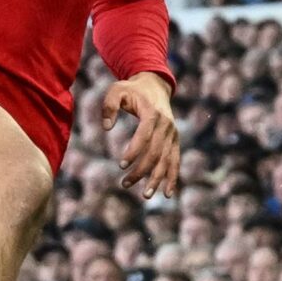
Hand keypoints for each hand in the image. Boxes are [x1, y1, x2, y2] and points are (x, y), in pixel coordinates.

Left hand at [104, 73, 179, 198]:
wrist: (155, 85)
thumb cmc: (132, 89)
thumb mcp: (116, 90)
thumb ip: (109, 106)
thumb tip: (107, 128)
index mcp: (153, 114)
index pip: (145, 137)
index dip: (134, 152)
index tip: (121, 165)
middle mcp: (166, 125)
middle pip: (155, 153)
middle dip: (141, 171)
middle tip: (125, 184)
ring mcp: (173, 134)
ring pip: (166, 160)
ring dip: (156, 179)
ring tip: (145, 195)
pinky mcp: (175, 140)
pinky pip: (175, 161)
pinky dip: (172, 177)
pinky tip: (167, 193)